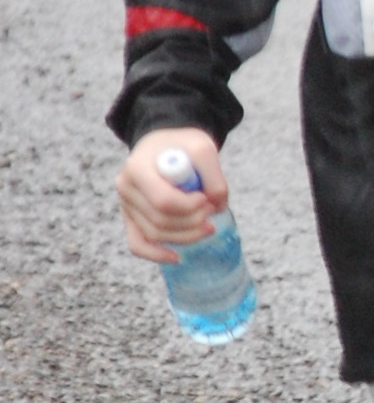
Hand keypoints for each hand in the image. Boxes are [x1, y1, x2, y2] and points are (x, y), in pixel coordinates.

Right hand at [117, 128, 227, 263]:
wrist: (164, 144)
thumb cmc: (182, 144)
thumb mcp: (203, 148)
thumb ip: (214, 176)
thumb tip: (218, 206)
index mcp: (137, 168)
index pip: (163, 201)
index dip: (190, 207)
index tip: (206, 198)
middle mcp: (126, 188)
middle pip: (160, 221)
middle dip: (193, 221)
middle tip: (212, 209)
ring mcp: (127, 205)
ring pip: (154, 234)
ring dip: (186, 235)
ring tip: (207, 224)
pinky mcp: (132, 218)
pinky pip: (137, 244)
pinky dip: (156, 255)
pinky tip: (177, 258)